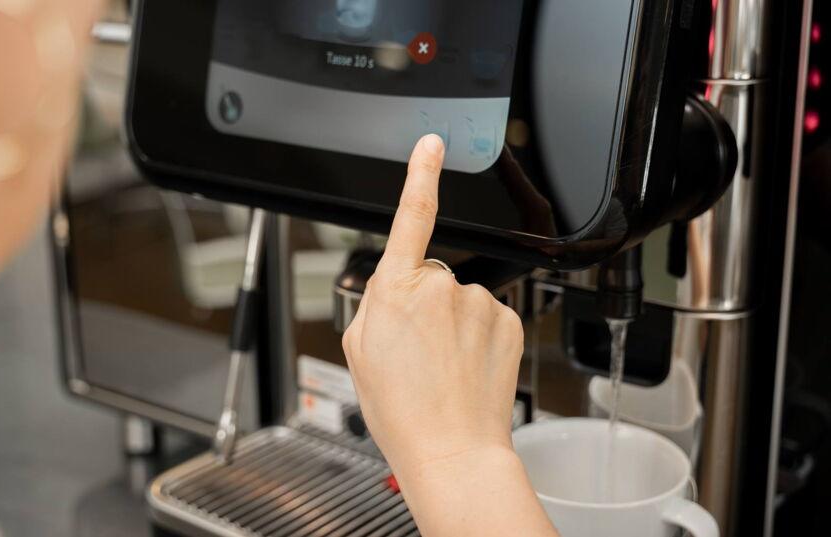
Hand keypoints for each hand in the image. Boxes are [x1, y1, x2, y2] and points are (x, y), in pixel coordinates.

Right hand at [342, 135, 555, 535]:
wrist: (451, 448)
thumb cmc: (402, 409)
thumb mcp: (358, 352)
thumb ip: (373, 306)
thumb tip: (395, 292)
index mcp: (395, 289)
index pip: (410, 215)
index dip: (421, 174)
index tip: (431, 145)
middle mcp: (440, 287)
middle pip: (431, 277)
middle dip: (423, 306)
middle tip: (417, 353)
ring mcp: (478, 302)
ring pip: (461, 300)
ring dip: (452, 325)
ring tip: (442, 368)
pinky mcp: (507, 319)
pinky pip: (487, 316)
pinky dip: (478, 337)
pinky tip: (466, 367)